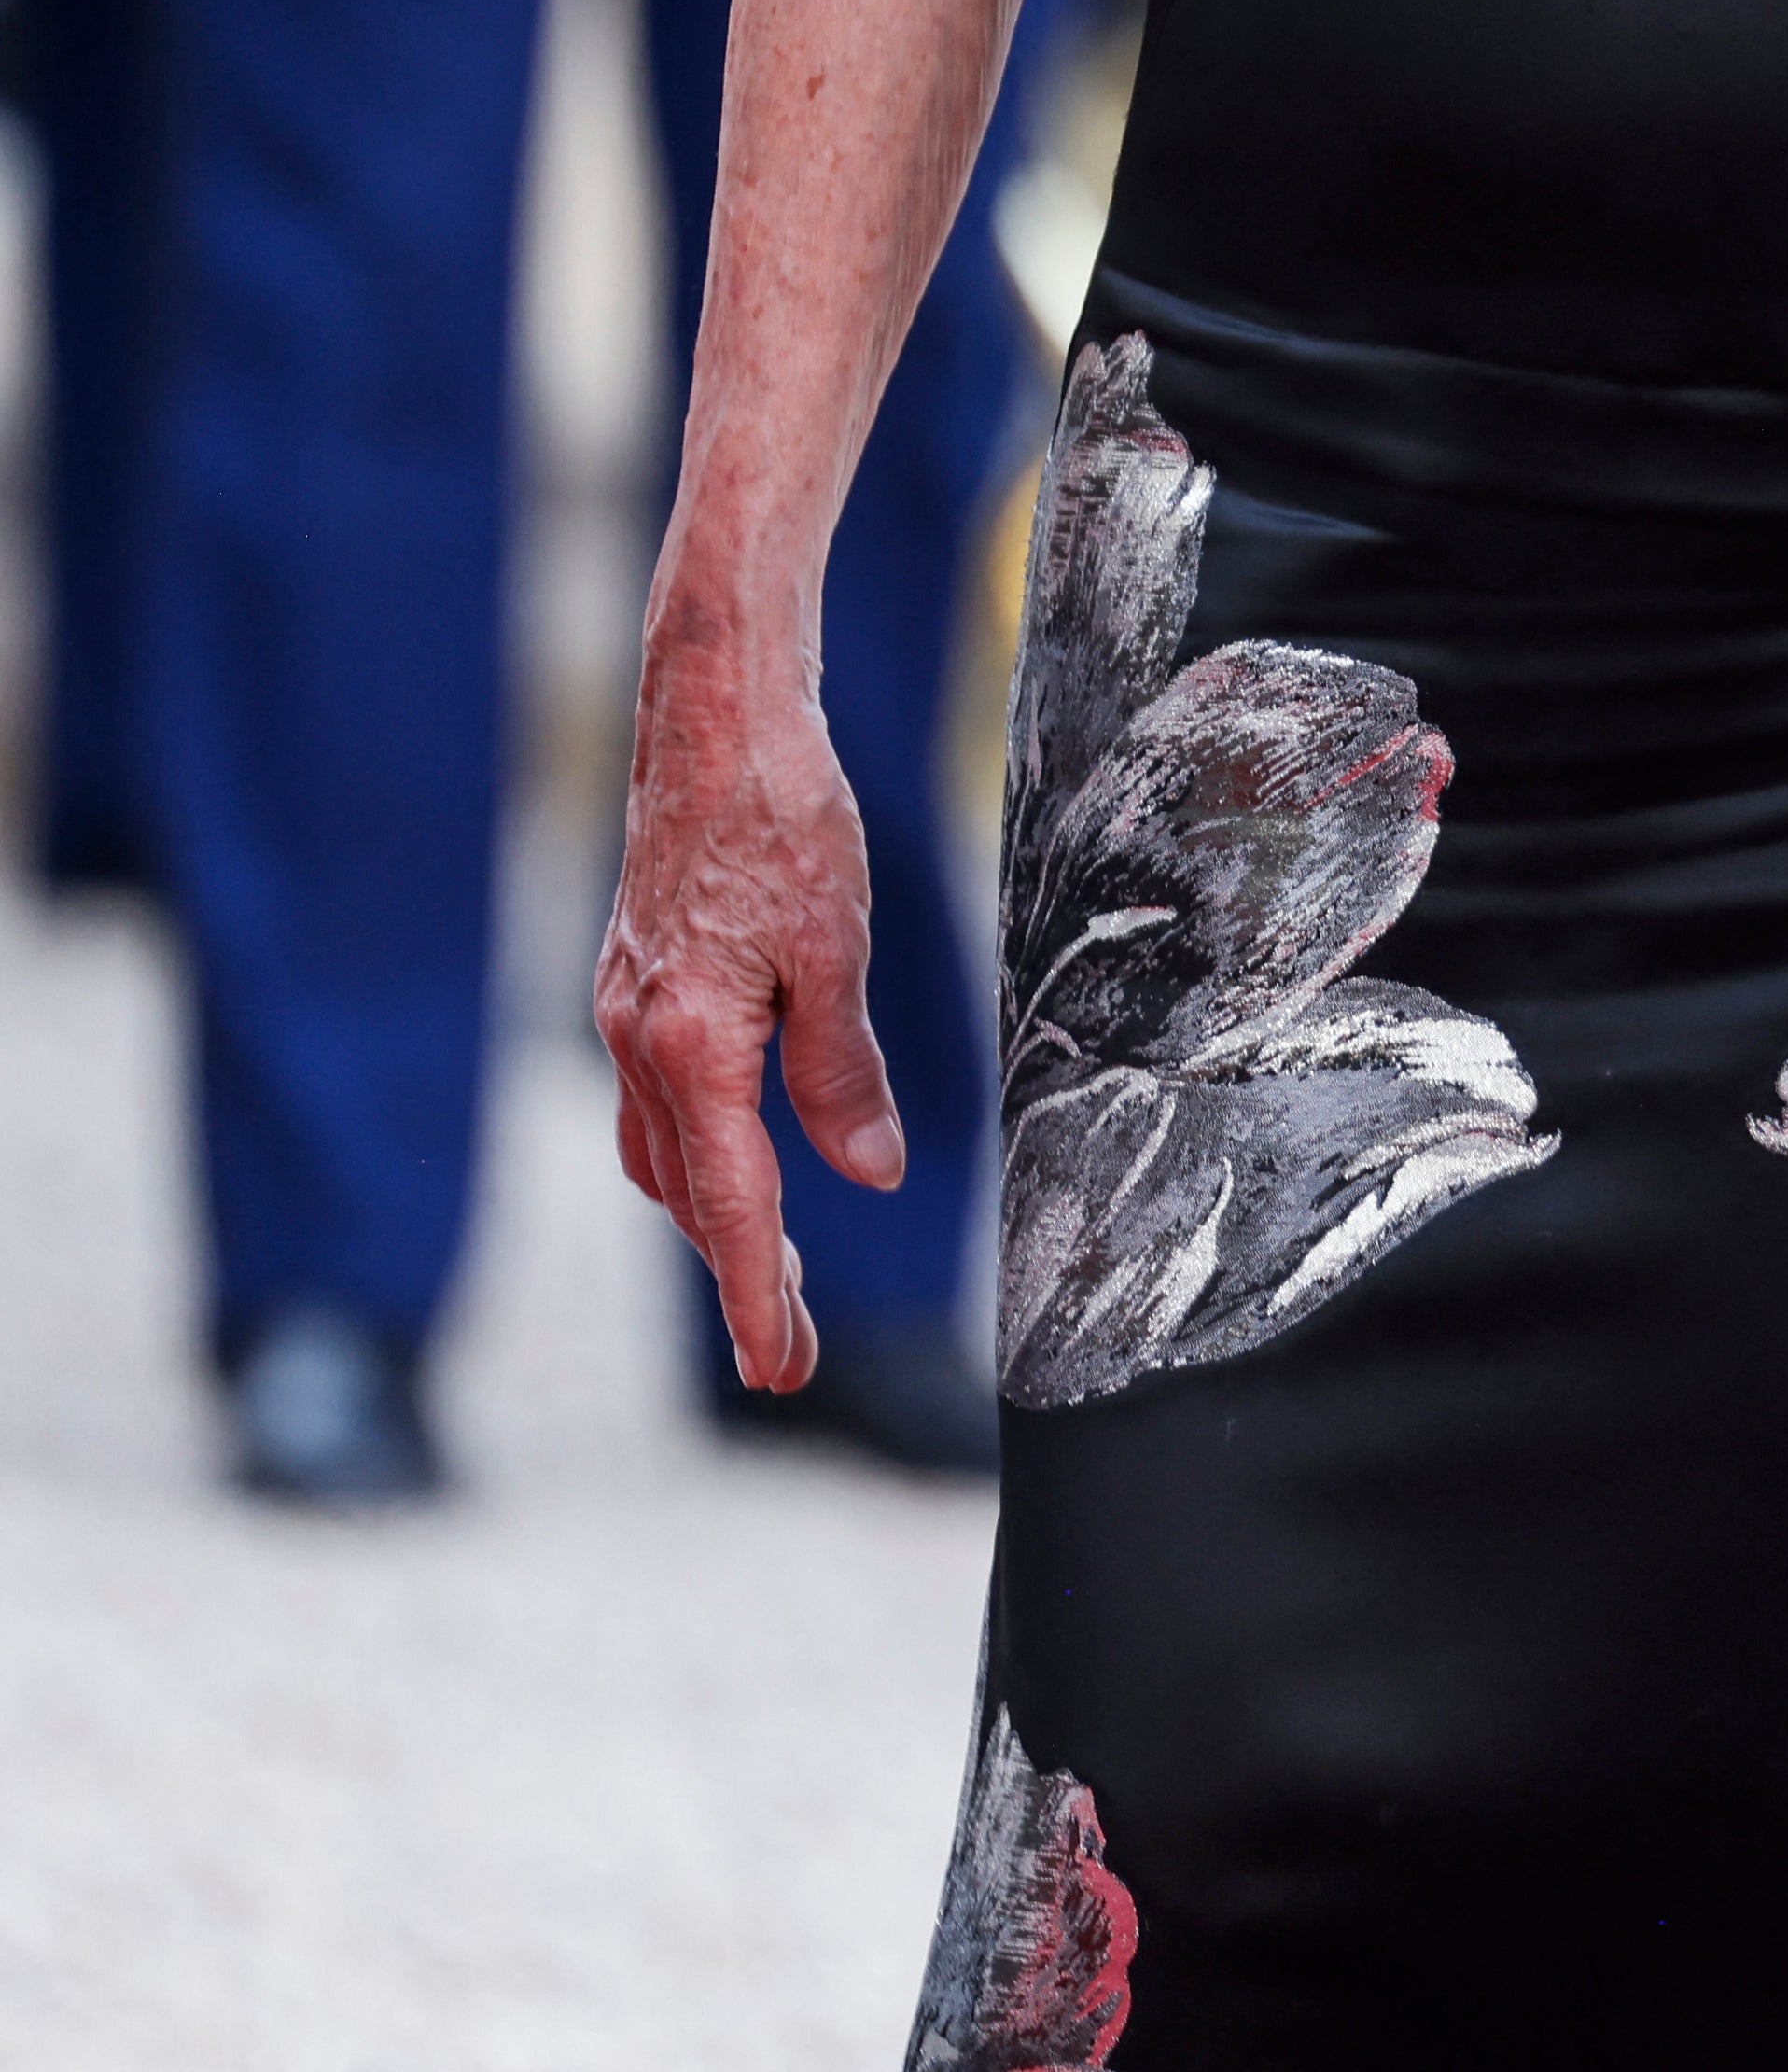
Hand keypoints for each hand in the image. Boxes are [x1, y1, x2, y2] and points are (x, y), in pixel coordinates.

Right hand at [593, 613, 903, 1391]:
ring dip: (714, 1214)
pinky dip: (695, 1145)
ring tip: (773, 1264)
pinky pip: (658, 1095)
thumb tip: (866, 1173)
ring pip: (664, 1149)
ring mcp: (627, 1006)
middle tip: (791, 1348)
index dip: (757, 1294)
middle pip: (690, 1193)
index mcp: (691, 1043)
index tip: (782, 1370)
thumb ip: (841, 1069)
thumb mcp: (832, 944)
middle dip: (740, 1271)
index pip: (730, 1204)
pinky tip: (737, 1145)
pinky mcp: (636, 974)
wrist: (711, 711)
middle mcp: (640, 1037)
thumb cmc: (780, 811)